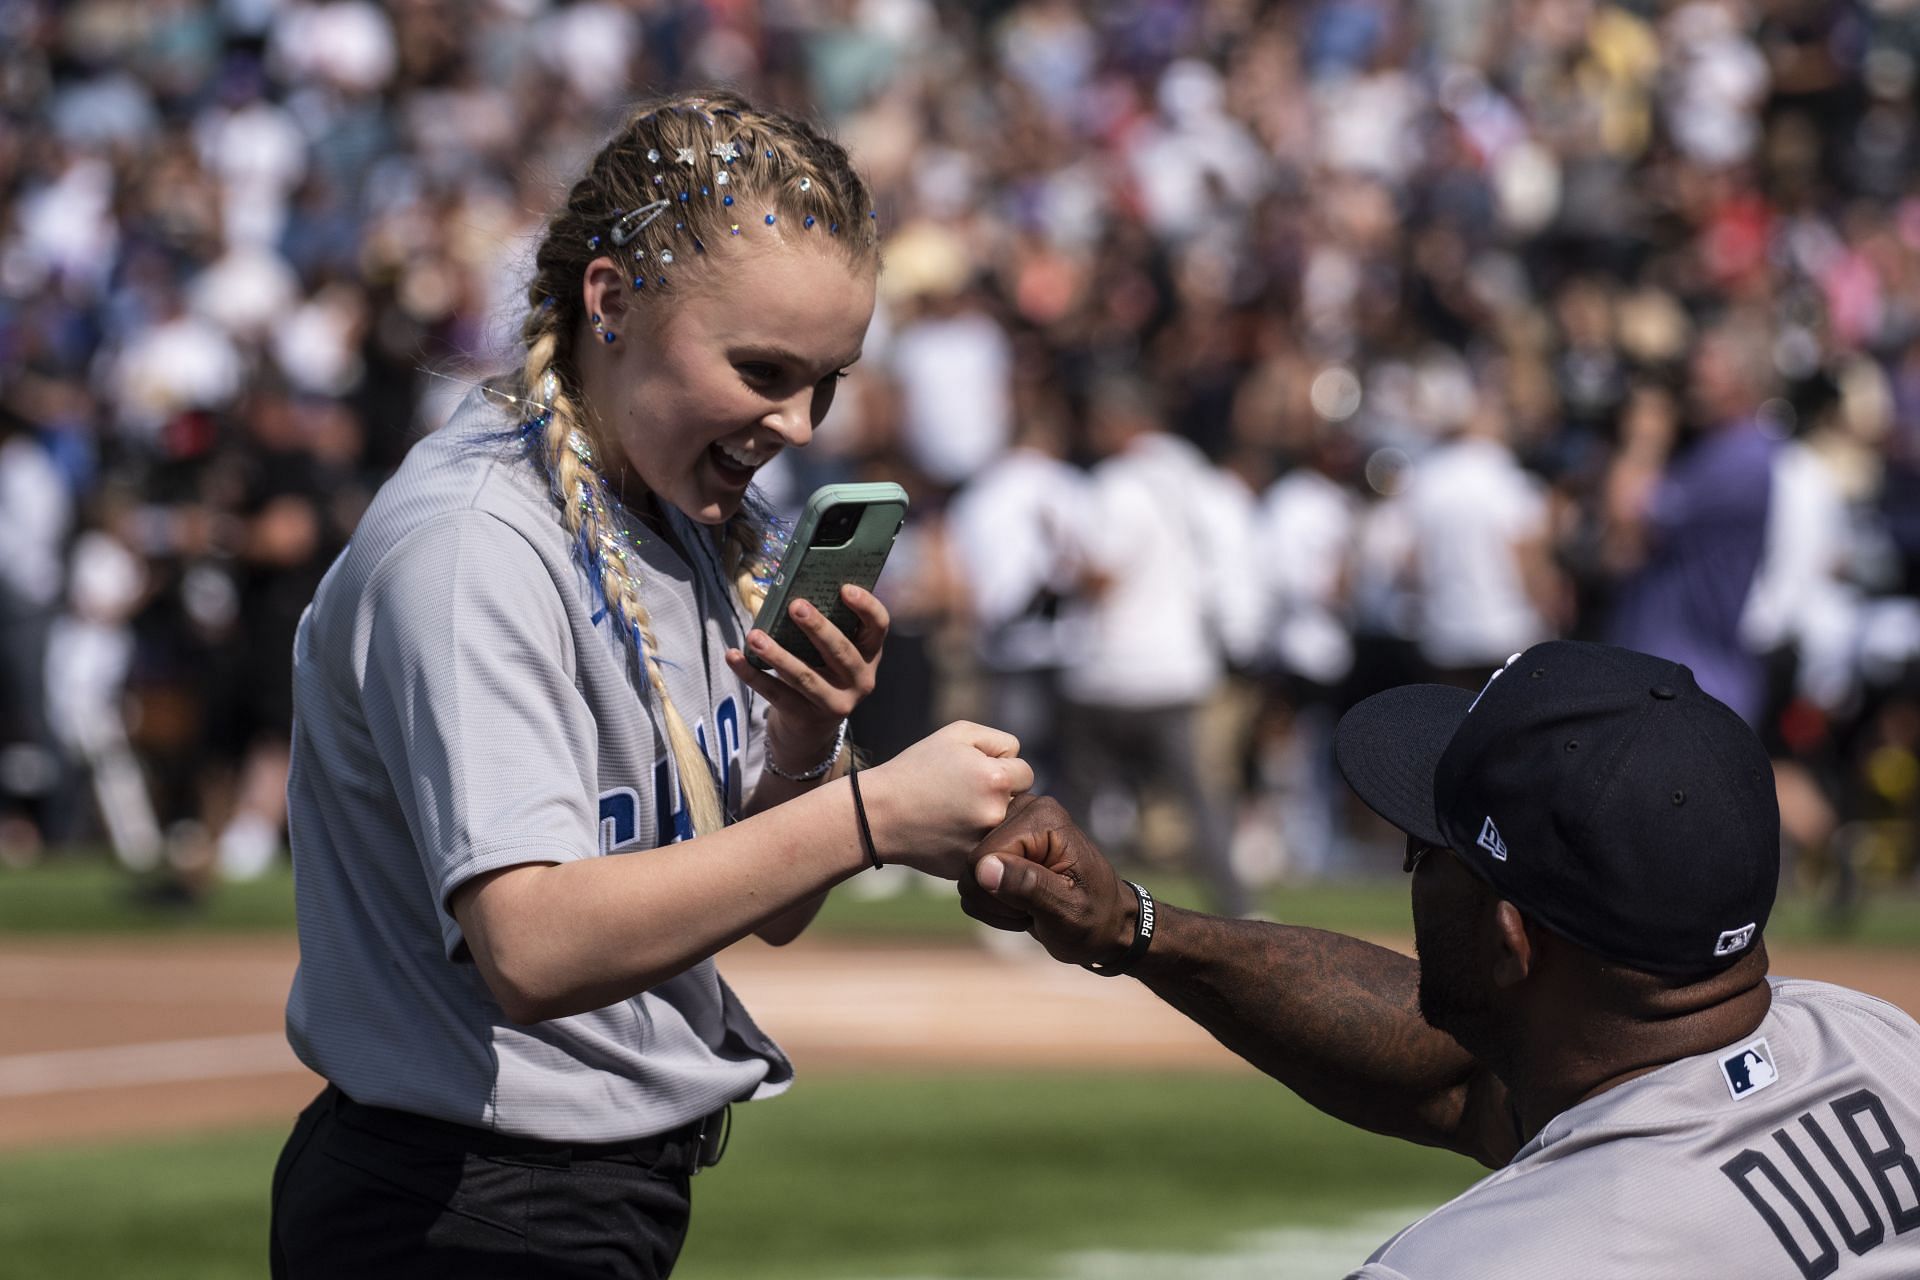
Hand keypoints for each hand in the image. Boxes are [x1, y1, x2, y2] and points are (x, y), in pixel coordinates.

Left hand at [726, 585, 888, 770]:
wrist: (810, 729)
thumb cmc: (819, 673)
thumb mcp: (829, 654)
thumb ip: (819, 628)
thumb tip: (784, 594)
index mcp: (869, 654)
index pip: (878, 626)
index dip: (866, 606)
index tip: (844, 588)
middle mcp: (860, 680)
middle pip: (841, 651)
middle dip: (817, 627)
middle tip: (795, 605)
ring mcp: (836, 703)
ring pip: (805, 676)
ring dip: (778, 655)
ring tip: (754, 636)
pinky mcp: (807, 718)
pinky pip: (776, 694)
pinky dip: (752, 675)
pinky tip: (734, 657)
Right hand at [860, 721, 1032, 878]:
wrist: (878, 814)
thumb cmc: (916, 768)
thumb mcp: (957, 734)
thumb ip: (999, 741)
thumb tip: (1019, 761)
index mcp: (997, 779)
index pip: (1025, 772)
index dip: (1002, 768)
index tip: (976, 773)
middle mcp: (997, 814)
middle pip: (1019, 801)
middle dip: (1000, 796)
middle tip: (964, 794)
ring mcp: (986, 844)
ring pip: (1007, 827)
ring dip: (991, 819)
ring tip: (956, 813)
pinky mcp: (974, 864)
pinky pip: (990, 848)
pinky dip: (975, 840)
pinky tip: (949, 832)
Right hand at [959, 796, 1136, 966]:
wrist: (1105, 926)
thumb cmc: (1095, 919)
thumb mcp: (1067, 910)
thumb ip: (1028, 886)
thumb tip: (984, 869)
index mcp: (1042, 817)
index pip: (984, 857)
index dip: (1001, 891)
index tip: (1039, 904)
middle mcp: (1021, 811)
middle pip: (971, 864)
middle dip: (999, 898)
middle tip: (1036, 907)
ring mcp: (1009, 828)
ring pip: (968, 877)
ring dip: (996, 904)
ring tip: (1032, 906)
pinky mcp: (1000, 847)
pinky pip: (972, 883)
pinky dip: (993, 905)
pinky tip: (1022, 905)